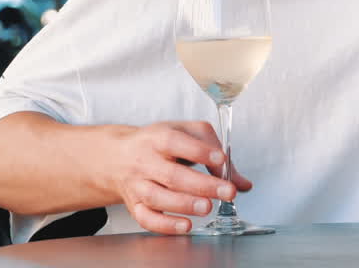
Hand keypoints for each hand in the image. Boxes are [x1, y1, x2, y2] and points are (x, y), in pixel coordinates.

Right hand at [108, 121, 252, 233]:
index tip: (221, 158)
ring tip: (208, 207)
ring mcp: (138, 185)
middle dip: (202, 185)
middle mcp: (145, 161)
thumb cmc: (158, 143)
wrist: (117, 156)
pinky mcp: (135, 205)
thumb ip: (215, 150)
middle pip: (172, 175)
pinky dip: (166, 225)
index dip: (199, 151)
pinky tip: (186, 225)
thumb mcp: (184, 132)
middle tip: (227, 192)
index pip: (175, 142)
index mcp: (158, 138)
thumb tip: (241, 182)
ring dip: (185, 205)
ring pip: (158, 198)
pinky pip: (147, 219)